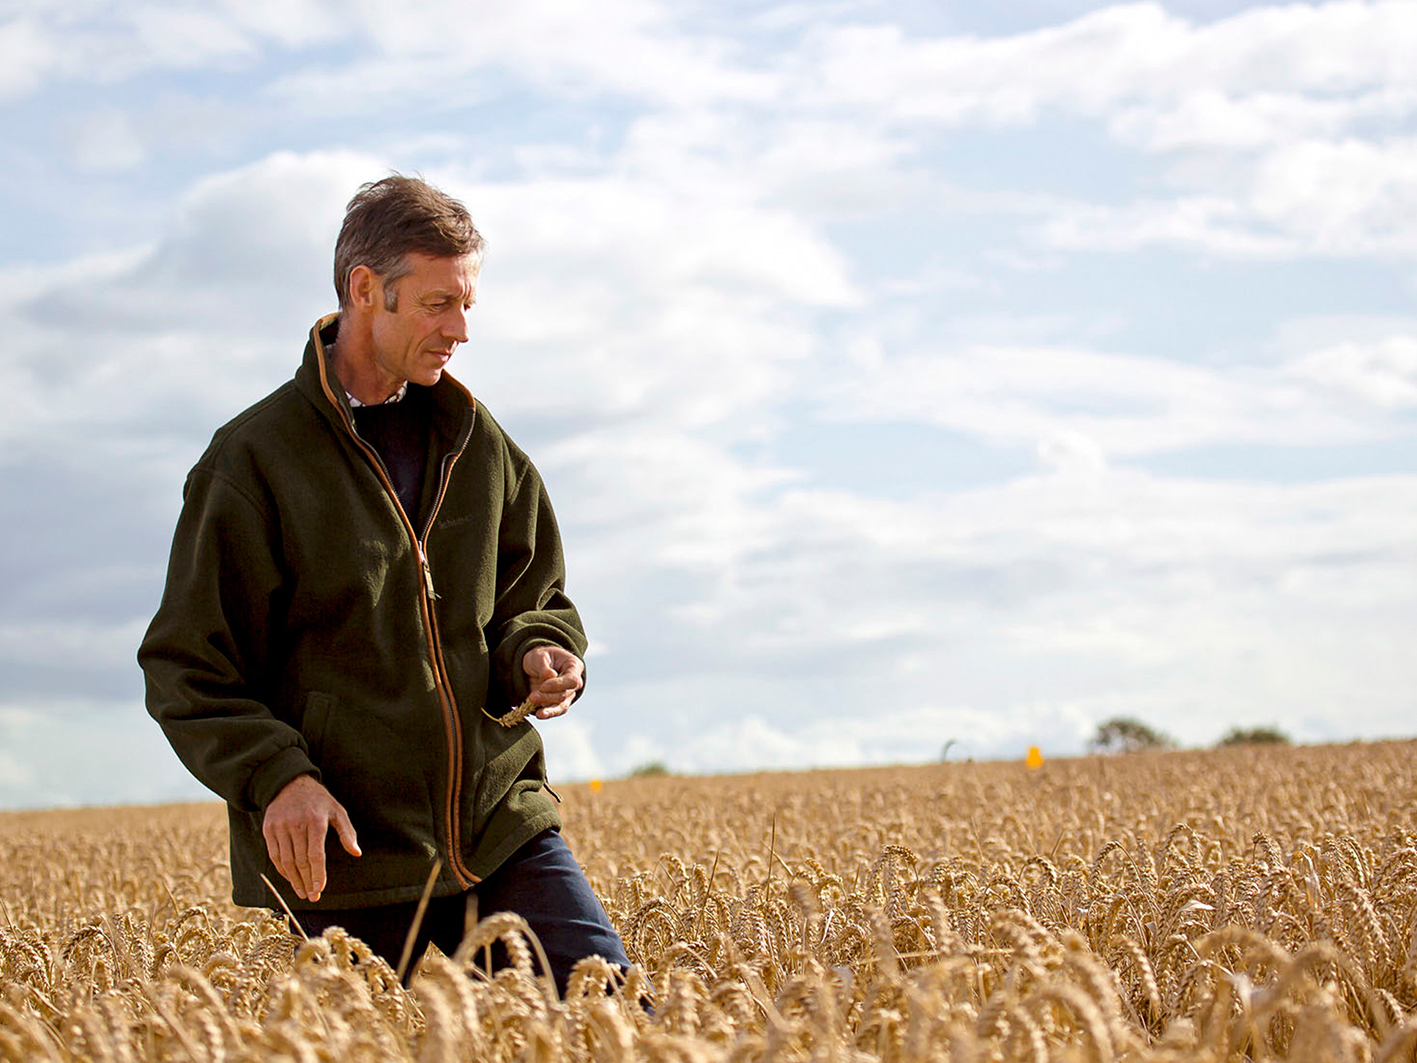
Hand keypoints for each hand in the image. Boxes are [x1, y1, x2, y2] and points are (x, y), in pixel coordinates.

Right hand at [262, 774, 360, 901]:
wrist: (288, 783)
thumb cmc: (318, 799)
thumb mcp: (337, 810)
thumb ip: (347, 832)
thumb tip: (356, 852)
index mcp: (315, 821)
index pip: (315, 854)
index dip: (318, 874)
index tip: (319, 890)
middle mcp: (296, 825)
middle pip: (301, 861)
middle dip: (307, 882)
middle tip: (312, 897)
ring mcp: (280, 827)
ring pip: (286, 861)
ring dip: (294, 880)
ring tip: (302, 892)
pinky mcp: (269, 829)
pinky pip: (274, 855)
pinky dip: (282, 870)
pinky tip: (290, 879)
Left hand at [521, 645, 583, 719]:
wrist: (534, 665)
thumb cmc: (540, 657)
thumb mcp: (539, 656)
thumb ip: (544, 666)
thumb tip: (550, 676)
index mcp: (573, 666)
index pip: (572, 680)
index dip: (558, 685)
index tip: (543, 686)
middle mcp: (573, 682)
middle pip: (565, 694)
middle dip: (548, 697)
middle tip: (532, 697)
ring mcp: (567, 694)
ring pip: (561, 705)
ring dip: (548, 709)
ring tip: (537, 712)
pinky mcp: (558, 703)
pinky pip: (555, 711)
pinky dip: (548, 713)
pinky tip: (539, 715)